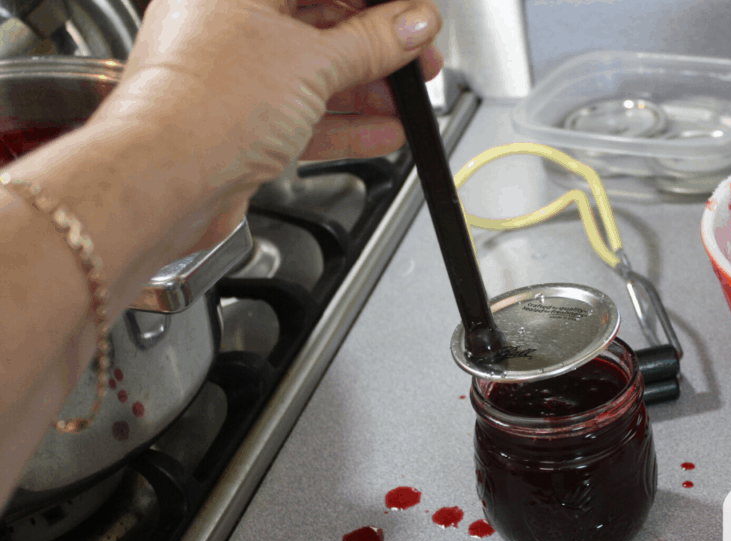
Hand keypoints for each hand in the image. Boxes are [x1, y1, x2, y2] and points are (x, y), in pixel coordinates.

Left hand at [89, 0, 442, 253]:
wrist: (162, 184)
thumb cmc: (204, 108)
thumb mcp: (313, 64)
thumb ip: (373, 42)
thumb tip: (411, 24)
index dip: (376, 3)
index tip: (413, 16)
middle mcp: (228, 21)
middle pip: (320, 22)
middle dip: (378, 44)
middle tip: (419, 57)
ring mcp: (232, 73)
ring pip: (313, 72)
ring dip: (367, 89)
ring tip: (407, 101)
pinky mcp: (239, 120)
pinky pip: (301, 113)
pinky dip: (342, 123)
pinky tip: (381, 132)